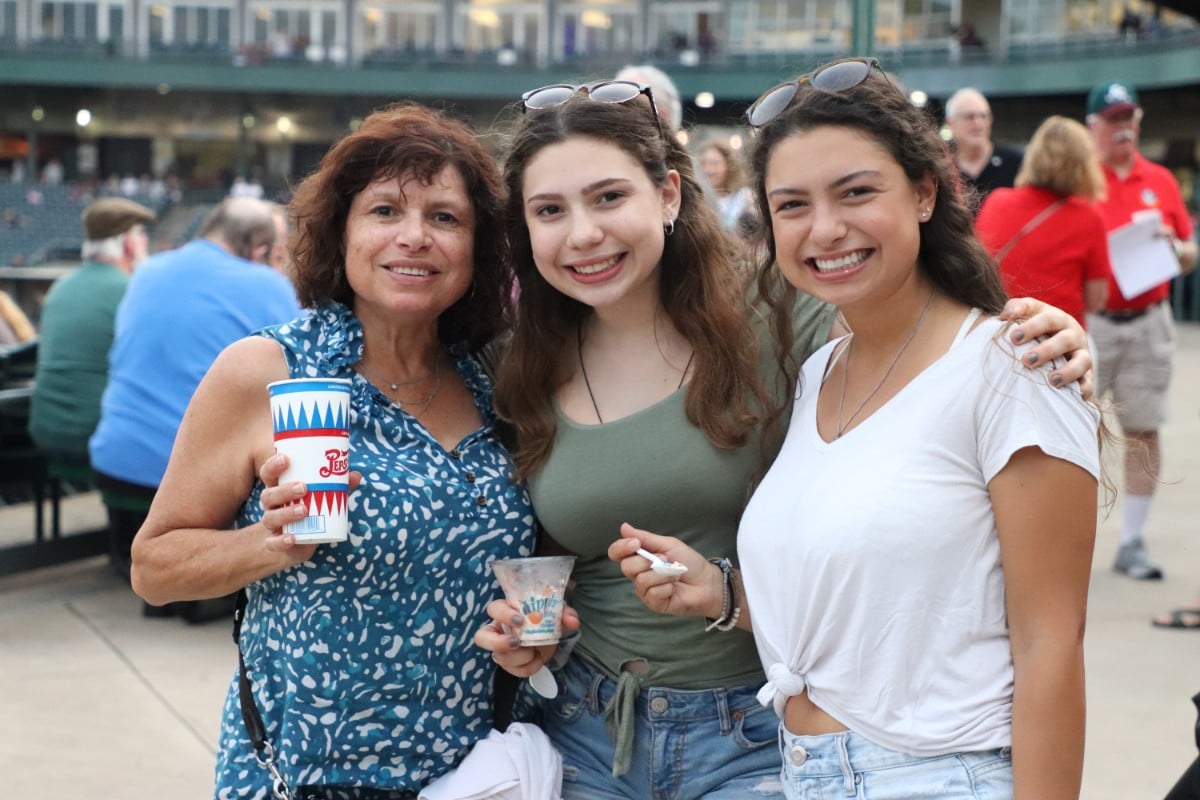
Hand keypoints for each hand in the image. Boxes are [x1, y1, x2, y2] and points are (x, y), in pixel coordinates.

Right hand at [258, 453, 361, 560]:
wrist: (299, 541)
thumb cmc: (309, 508)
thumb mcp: (322, 495)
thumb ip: (338, 485)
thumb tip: (356, 475)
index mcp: (278, 488)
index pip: (268, 474)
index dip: (273, 465)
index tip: (286, 458)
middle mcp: (271, 505)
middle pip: (268, 495)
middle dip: (284, 490)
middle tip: (303, 487)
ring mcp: (272, 525)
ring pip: (270, 518)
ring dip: (286, 513)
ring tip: (304, 510)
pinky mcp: (275, 543)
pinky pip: (272, 543)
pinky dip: (280, 541)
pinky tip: (291, 538)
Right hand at [473, 598, 579, 677]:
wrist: (549, 632)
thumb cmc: (545, 616)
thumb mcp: (555, 610)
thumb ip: (564, 613)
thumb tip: (572, 621)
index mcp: (506, 611)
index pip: (494, 609)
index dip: (503, 615)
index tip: (520, 620)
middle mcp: (498, 630)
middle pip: (482, 637)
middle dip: (498, 642)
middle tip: (517, 642)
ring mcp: (501, 649)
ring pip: (501, 658)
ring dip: (521, 657)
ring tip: (536, 651)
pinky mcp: (509, 664)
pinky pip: (514, 671)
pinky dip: (529, 667)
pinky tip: (538, 660)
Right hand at [608, 523, 723, 618]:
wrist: (707, 582)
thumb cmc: (689, 562)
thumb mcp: (668, 545)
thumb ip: (645, 537)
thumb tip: (623, 527)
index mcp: (639, 557)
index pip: (617, 553)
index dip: (621, 547)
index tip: (636, 543)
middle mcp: (638, 574)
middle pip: (626, 566)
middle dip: (647, 561)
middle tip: (665, 560)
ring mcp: (644, 590)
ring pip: (641, 580)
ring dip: (663, 574)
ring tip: (675, 574)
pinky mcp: (653, 603)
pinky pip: (652, 593)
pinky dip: (667, 587)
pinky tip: (674, 588)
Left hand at [1000, 297, 1093, 399]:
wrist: (1054, 342)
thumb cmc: (1034, 328)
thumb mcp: (1027, 313)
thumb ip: (1016, 308)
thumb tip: (1005, 316)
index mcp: (1057, 318)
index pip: (1047, 319)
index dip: (1032, 327)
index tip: (1013, 337)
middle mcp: (1073, 334)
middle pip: (1065, 340)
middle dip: (1046, 350)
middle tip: (1026, 360)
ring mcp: (1082, 353)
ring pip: (1082, 361)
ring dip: (1068, 371)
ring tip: (1052, 380)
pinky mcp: (1087, 373)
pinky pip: (1089, 381)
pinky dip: (1085, 388)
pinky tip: (1077, 396)